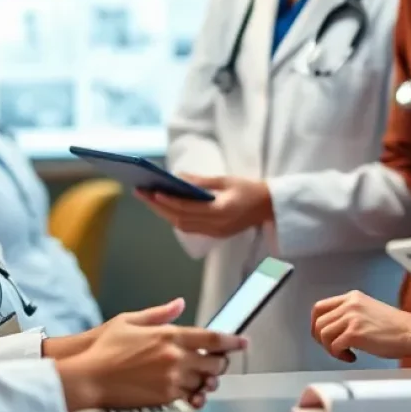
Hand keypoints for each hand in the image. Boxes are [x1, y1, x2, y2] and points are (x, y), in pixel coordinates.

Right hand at [57, 298, 246, 411]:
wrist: (88, 377)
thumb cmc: (105, 347)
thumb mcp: (131, 319)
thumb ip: (160, 313)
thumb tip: (179, 303)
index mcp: (170, 335)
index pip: (212, 338)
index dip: (232, 341)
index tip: (243, 342)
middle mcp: (175, 357)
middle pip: (214, 362)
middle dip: (222, 361)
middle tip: (220, 360)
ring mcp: (171, 379)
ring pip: (205, 381)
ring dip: (210, 378)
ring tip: (207, 376)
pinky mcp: (164, 398)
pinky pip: (190, 397)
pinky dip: (197, 394)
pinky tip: (194, 391)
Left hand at [137, 175, 273, 238]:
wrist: (270, 207)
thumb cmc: (250, 189)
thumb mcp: (226, 180)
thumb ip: (201, 181)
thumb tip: (177, 177)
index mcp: (221, 212)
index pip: (188, 209)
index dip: (169, 202)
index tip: (153, 192)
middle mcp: (216, 226)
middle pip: (180, 219)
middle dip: (158, 206)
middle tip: (141, 192)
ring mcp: (215, 233)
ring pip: (182, 226)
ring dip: (164, 212)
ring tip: (148, 198)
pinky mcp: (215, 234)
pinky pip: (189, 227)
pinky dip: (175, 217)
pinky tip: (166, 206)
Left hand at [311, 291, 410, 362]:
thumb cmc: (394, 326)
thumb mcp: (368, 310)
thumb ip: (350, 313)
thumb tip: (333, 328)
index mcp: (352, 297)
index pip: (320, 307)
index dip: (316, 324)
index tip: (322, 335)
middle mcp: (350, 304)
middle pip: (318, 320)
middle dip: (320, 338)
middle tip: (332, 347)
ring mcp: (351, 317)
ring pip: (323, 334)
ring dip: (330, 348)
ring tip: (345, 352)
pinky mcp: (355, 333)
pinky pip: (334, 346)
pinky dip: (339, 355)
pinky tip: (352, 357)